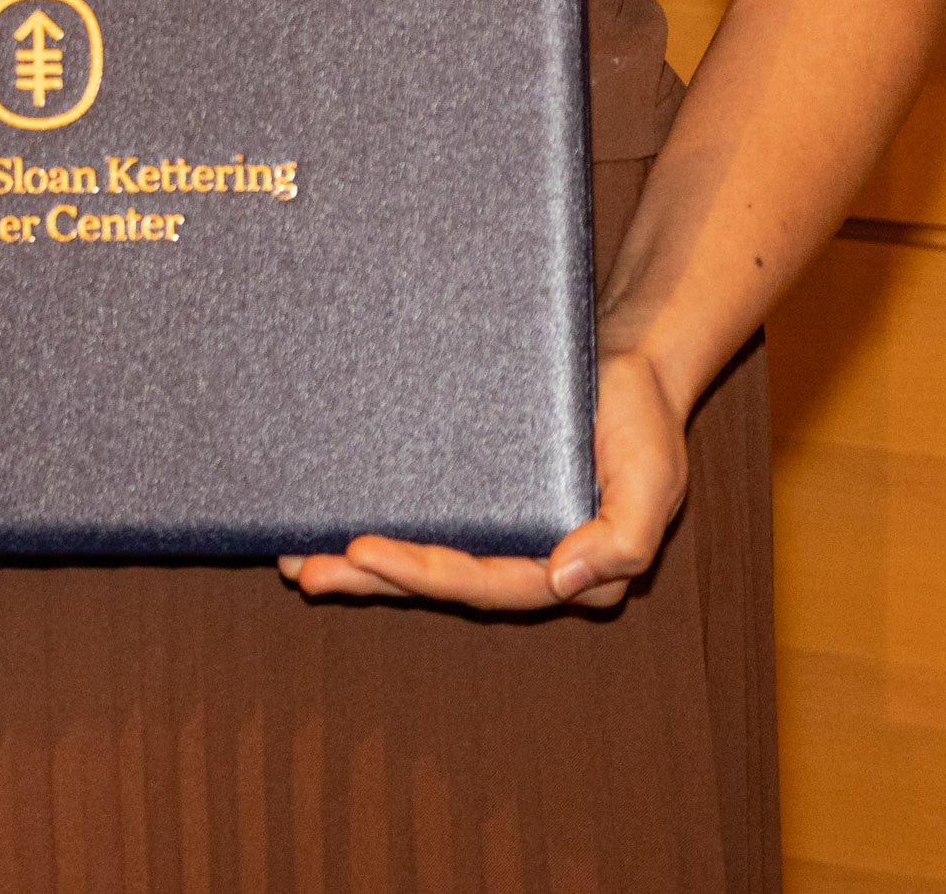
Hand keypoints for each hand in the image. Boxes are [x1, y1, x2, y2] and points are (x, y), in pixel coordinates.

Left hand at [280, 349, 687, 609]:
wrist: (628, 362)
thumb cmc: (642, 423)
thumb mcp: (653, 482)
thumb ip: (623, 540)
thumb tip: (565, 580)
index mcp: (565, 567)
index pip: (486, 584)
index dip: (422, 574)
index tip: (362, 552)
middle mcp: (523, 555)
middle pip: (439, 579)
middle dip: (370, 579)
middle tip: (306, 571)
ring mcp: (494, 524)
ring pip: (420, 555)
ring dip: (357, 566)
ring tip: (292, 564)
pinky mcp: (471, 490)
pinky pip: (418, 513)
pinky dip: (372, 520)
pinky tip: (319, 520)